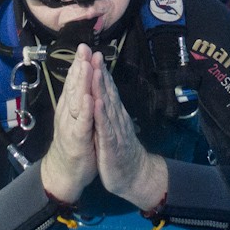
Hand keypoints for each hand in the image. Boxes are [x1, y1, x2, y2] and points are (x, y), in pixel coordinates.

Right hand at [40, 44, 96, 203]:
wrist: (65, 173)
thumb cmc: (75, 143)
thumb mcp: (78, 118)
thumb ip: (79, 100)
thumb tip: (82, 80)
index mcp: (70, 106)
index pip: (74, 81)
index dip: (79, 63)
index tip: (84, 46)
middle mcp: (68, 112)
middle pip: (73, 85)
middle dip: (79, 66)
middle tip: (83, 48)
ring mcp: (71, 125)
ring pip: (76, 100)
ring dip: (81, 82)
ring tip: (85, 65)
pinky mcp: (77, 139)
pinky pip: (82, 122)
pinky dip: (84, 110)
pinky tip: (88, 98)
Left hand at [91, 52, 167, 210]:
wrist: (135, 176)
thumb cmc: (121, 151)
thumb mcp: (114, 127)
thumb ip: (111, 110)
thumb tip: (106, 92)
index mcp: (114, 114)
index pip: (107, 89)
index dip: (100, 71)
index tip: (93, 53)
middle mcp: (116, 118)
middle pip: (107, 92)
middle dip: (100, 72)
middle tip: (93, 52)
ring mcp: (115, 130)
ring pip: (107, 106)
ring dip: (101, 87)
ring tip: (95, 70)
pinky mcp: (111, 145)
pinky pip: (106, 128)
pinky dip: (101, 115)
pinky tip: (97, 103)